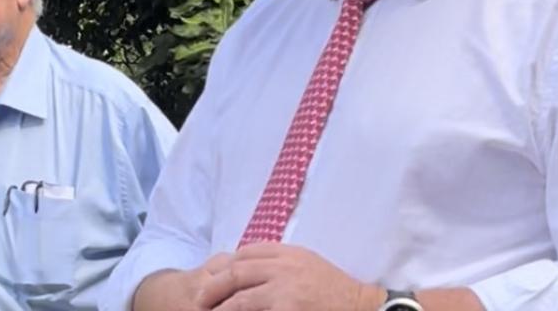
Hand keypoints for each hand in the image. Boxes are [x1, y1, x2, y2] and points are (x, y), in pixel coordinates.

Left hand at [199, 243, 381, 310]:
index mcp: (289, 252)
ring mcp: (285, 289)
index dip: (225, 265)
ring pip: (239, 298)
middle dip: (212, 286)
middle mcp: (284, 266)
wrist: (359, 306)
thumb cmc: (334, 290)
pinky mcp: (287, 308)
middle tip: (198, 300)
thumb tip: (249, 267)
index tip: (213, 277)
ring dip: (219, 308)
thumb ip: (281, 263)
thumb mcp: (308, 264)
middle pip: (236, 271)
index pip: (247, 252)